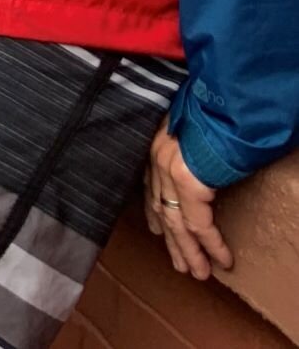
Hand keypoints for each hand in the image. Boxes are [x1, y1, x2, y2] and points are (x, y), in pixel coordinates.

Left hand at [144, 120, 230, 280]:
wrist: (223, 100)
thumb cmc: (212, 110)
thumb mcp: (190, 129)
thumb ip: (186, 149)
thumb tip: (193, 162)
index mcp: (155, 147)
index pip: (150, 188)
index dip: (154, 211)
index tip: (158, 231)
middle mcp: (156, 159)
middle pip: (162, 209)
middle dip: (173, 241)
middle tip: (180, 264)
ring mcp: (168, 170)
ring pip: (178, 222)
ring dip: (190, 251)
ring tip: (198, 273)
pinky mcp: (187, 181)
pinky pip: (200, 223)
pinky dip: (211, 244)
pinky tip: (221, 260)